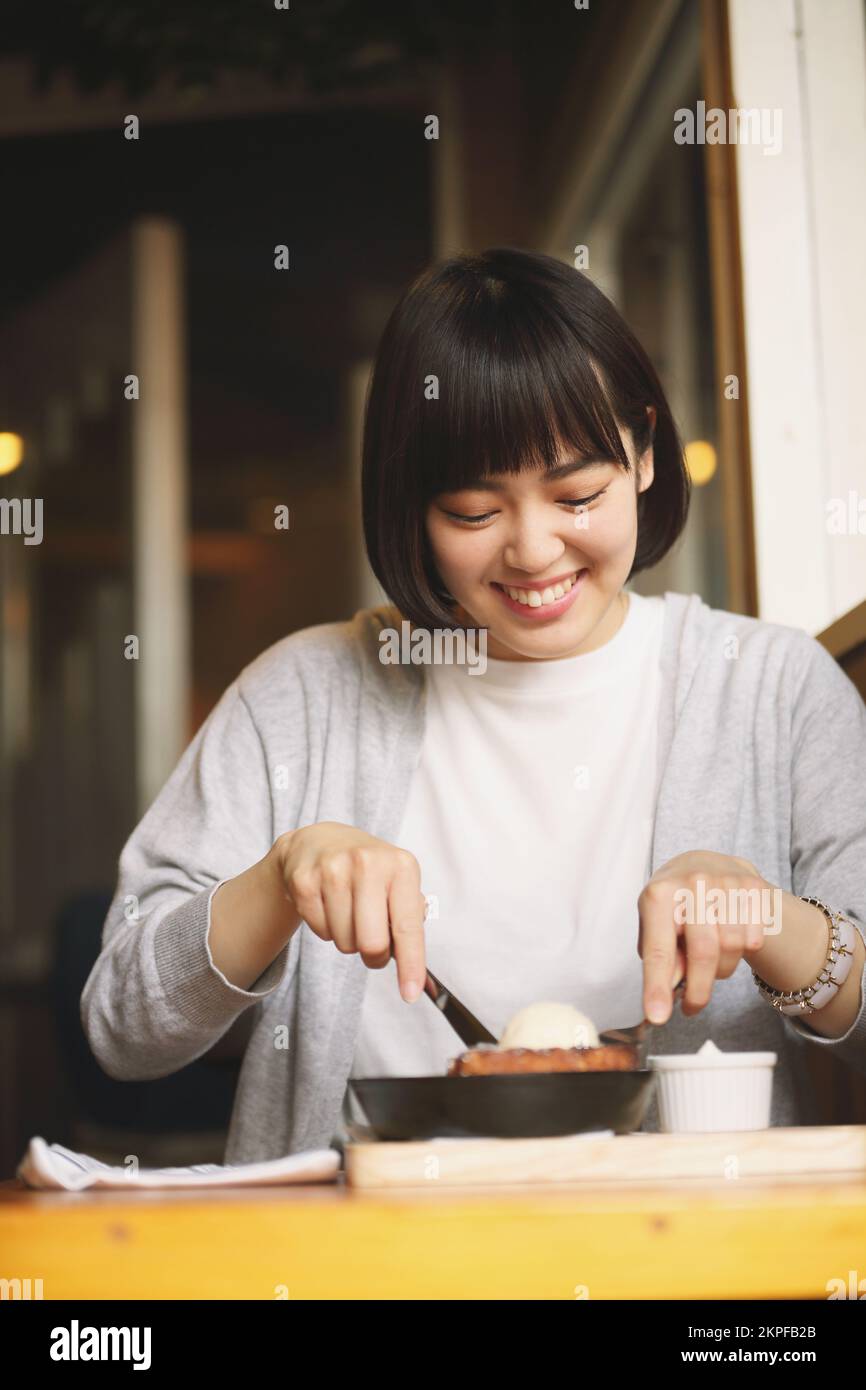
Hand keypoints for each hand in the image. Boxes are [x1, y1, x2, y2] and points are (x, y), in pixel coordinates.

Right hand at [272, 823, 427, 1001]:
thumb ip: (411, 919)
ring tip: (348, 912)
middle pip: (372, 943)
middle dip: (374, 956)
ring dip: (348, 940)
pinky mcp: (304, 880)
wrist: (320, 841)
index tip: (410, 993)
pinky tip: (328, 905)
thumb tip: (414, 965)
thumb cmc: (367, 871)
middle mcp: (368, 863)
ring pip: (344, 942)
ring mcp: (333, 869)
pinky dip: (326, 929)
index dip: (411, 964)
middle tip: (373, 944)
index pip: (408, 926)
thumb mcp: (398, 882)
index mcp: (401, 866)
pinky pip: (320, 932)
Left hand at [638, 850, 769, 1022]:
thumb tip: (669, 992)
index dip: (657, 987)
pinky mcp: (753, 888)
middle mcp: (692, 884)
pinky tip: (729, 939)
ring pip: (732, 948)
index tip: (657, 1017)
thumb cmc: (675, 903)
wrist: (708, 864)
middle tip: (691, 1008)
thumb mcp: (656, 925)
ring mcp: (726, 883)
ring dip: (721, 969)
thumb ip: (660, 957)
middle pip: (703, 953)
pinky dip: (742, 951)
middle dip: (698, 991)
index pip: (658, 949)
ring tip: (710, 959)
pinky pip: (754, 940)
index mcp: (659, 894)